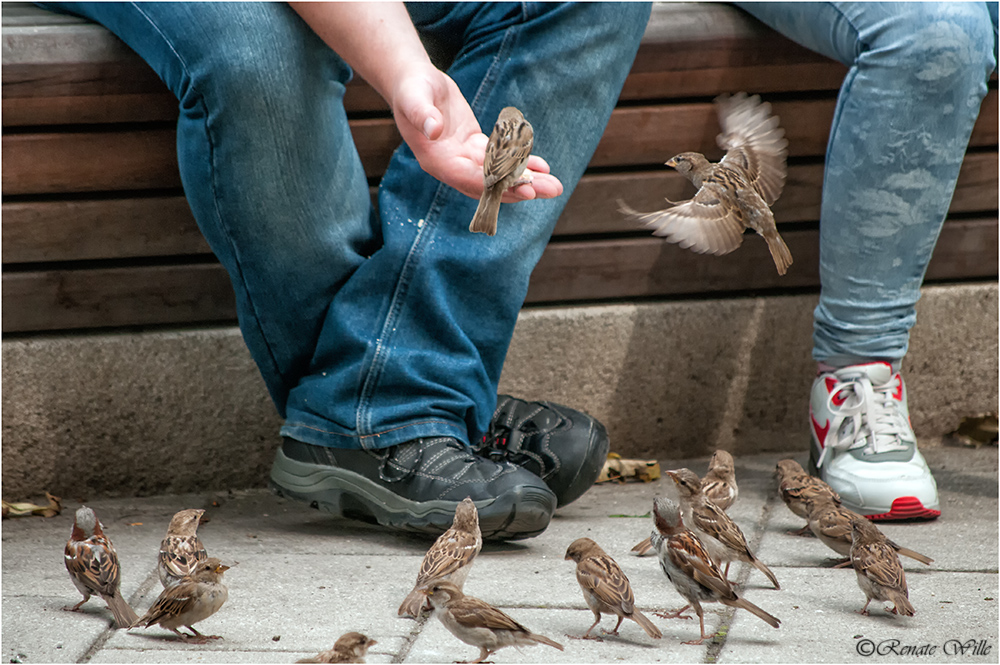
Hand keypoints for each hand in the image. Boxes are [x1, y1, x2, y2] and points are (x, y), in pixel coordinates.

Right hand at [390, 65, 562, 202]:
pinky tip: (542, 166)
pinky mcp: (473, 148)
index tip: (525, 189)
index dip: (498, 185)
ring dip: (526, 180)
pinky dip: (520, 163)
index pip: (470, 179)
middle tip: (550, 190)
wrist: (412, 83)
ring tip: (555, 185)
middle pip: (489, 184)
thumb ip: (422, 114)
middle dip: (520, 188)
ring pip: (498, 175)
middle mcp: (451, 166)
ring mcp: (463, 159)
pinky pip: (500, 160)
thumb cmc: (411, 88)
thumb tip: (433, 130)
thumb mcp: (414, 97)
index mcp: (436, 160)